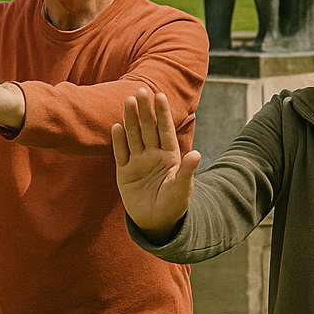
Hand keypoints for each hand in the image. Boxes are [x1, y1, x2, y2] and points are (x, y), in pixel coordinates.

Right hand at [112, 88, 200, 242]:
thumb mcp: (182, 189)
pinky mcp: (124, 173)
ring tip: (128, 101)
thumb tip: (197, 154)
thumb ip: (187, 172)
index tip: (160, 96)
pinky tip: (115, 126)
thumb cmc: (174, 205)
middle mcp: (153, 155)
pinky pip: (120, 153)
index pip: (165, 130)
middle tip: (140, 90)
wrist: (156, 222)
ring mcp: (138, 162)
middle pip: (148, 129)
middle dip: (145, 110)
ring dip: (130, 119)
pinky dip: (118, 140)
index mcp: (170, 156)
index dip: (163, 113)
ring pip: (133, 136)